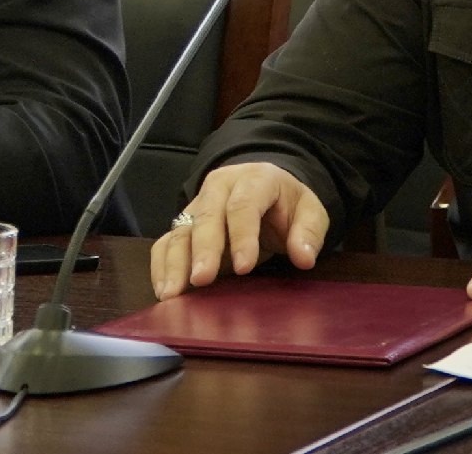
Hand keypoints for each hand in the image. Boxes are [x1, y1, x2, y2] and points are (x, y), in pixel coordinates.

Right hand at [152, 161, 328, 298]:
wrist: (265, 189)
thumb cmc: (286, 204)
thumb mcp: (309, 210)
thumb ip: (308, 232)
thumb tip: (303, 257)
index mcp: (253, 179)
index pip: (243, 205)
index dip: (242, 236)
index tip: (244, 268)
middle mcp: (219, 188)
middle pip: (206, 216)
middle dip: (203, 250)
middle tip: (202, 280)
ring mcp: (198, 205)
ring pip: (180, 230)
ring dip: (175, 262)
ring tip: (173, 293)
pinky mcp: (184, 224)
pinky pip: (166, 242)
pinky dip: (162, 266)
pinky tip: (165, 290)